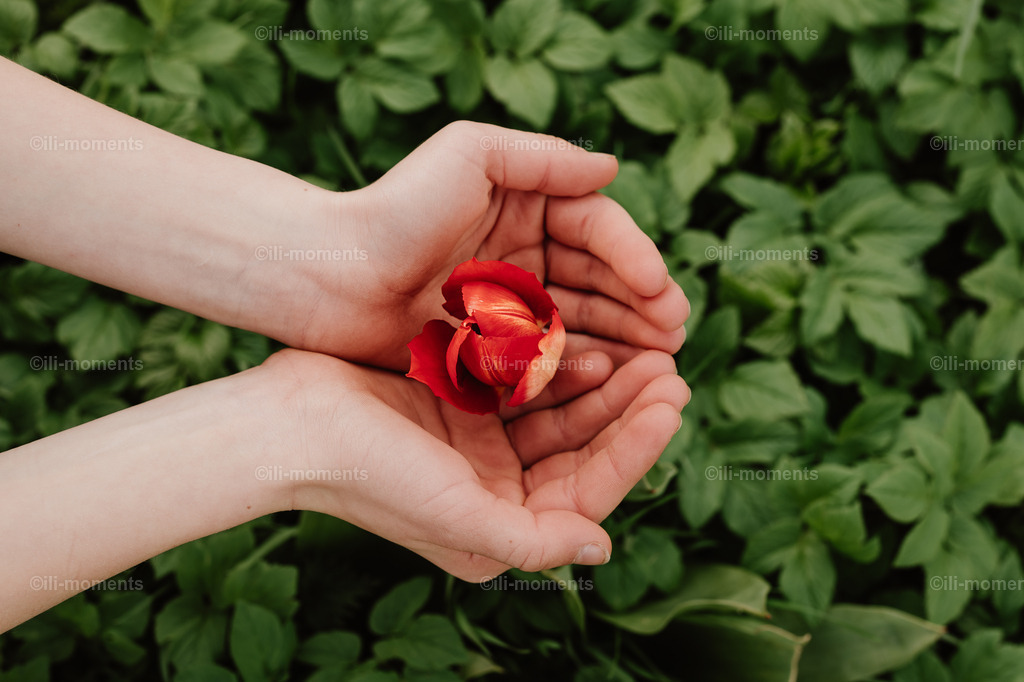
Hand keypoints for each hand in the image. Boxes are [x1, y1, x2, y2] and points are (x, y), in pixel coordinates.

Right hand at [270, 347, 688, 579]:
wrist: (289, 423)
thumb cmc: (368, 474)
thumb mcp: (455, 516)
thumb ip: (531, 540)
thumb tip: (601, 548)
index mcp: (500, 530)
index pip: (588, 489)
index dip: (634, 447)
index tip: (671, 400)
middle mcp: (497, 493)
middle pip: (582, 449)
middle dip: (627, 410)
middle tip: (670, 367)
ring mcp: (480, 448)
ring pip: (560, 414)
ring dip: (601, 383)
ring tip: (643, 348)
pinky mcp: (462, 406)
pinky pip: (526, 384)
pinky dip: (557, 364)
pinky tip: (587, 337)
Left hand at [293, 121, 688, 367]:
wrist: (328, 275)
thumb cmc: (395, 208)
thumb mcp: (470, 155)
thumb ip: (543, 158)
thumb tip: (611, 168)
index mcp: (524, 203)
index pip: (596, 228)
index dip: (634, 258)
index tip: (661, 291)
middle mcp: (521, 252)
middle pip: (598, 279)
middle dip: (640, 306)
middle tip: (673, 335)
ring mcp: (506, 302)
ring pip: (579, 321)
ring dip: (621, 339)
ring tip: (655, 362)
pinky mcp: (487, 346)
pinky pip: (544, 356)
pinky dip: (577, 366)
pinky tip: (604, 378)